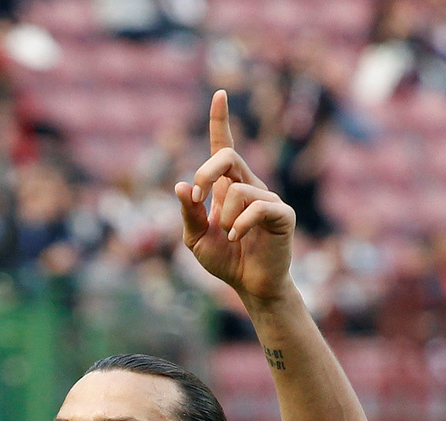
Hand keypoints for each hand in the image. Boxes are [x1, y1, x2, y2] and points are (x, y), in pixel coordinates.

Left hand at [175, 90, 296, 302]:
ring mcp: (267, 198)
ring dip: (222, 217)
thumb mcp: (194, 238)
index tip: (219, 94)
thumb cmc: (225, 258)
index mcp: (226, 186)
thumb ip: (188, 213)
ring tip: (227, 235)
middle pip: (227, 157)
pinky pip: (258, 207)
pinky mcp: (282, 215)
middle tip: (197, 199)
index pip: (223, 147)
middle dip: (205, 173)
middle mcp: (248, 185)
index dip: (220, 121)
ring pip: (237, 189)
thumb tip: (181, 185)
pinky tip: (236, 236)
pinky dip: (239, 224)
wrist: (250, 284)